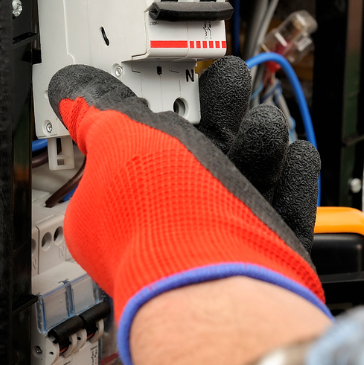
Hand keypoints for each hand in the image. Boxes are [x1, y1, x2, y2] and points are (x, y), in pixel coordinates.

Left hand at [47, 57, 327, 364]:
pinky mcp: (266, 251)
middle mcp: (168, 226)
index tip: (166, 92)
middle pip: (197, 157)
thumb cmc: (166, 218)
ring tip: (262, 126)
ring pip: (244, 177)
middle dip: (219, 116)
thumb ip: (98, 110)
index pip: (131, 154)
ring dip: (258, 143)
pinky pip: (283, 204)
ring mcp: (218, 240)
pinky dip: (290, 177)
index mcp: (119, 208)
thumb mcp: (117, 140)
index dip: (149, 117)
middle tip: (228, 86)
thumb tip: (72, 91)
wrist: (226, 278)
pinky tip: (291, 154)